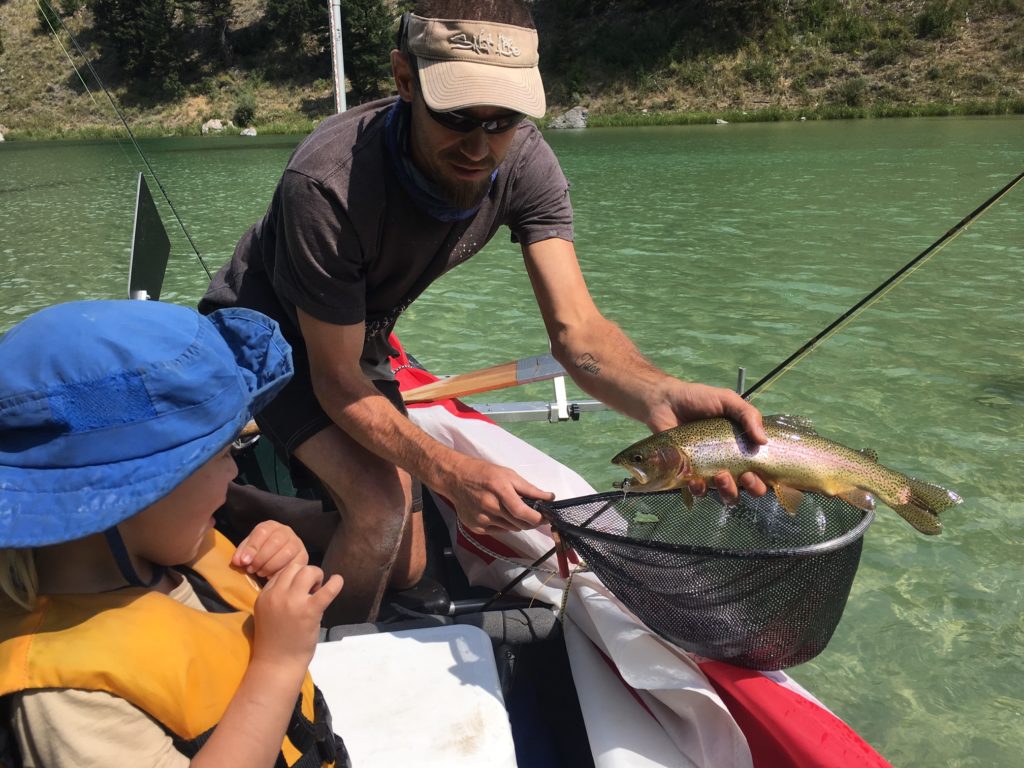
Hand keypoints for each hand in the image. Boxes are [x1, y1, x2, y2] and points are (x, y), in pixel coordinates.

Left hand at [232, 521, 308, 577]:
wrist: (277, 556)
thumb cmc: (261, 552)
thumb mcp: (250, 549)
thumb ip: (242, 553)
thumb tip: (238, 561)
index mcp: (270, 526)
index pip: (262, 532)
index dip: (252, 547)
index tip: (244, 561)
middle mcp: (286, 531)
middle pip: (276, 542)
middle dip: (261, 558)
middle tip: (251, 569)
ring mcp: (297, 543)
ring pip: (287, 552)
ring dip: (271, 565)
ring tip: (260, 573)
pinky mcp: (303, 556)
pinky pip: (294, 564)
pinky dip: (281, 571)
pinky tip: (271, 576)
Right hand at [252, 563, 342, 668]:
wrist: (277, 664)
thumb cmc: (275, 641)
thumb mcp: (268, 613)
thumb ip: (279, 596)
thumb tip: (301, 581)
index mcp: (264, 596)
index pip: (282, 572)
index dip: (294, 577)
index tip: (300, 589)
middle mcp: (276, 595)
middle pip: (295, 567)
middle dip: (306, 573)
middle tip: (312, 589)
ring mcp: (292, 602)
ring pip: (308, 571)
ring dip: (317, 577)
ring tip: (319, 591)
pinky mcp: (309, 611)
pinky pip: (327, 590)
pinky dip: (335, 583)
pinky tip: (338, 581)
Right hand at [440, 456, 553, 534]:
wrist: (456, 478)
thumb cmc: (484, 473)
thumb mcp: (508, 474)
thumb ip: (530, 488)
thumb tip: (549, 497)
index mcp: (500, 490)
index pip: (523, 512)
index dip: (537, 518)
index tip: (546, 518)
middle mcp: (490, 507)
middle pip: (519, 524)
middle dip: (531, 521)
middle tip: (534, 514)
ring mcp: (482, 519)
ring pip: (511, 529)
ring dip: (518, 523)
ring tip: (513, 510)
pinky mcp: (476, 527)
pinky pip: (499, 531)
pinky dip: (505, 525)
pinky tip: (499, 514)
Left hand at [647, 380, 768, 502]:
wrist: (666, 401)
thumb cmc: (699, 400)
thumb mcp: (727, 400)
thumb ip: (748, 415)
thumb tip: (763, 441)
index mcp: (743, 447)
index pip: (762, 471)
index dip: (764, 479)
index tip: (755, 471)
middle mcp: (730, 463)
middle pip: (749, 488)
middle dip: (752, 488)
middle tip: (744, 476)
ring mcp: (710, 471)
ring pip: (726, 495)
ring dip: (728, 491)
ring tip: (720, 476)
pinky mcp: (690, 475)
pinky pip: (698, 491)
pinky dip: (700, 490)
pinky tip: (695, 480)